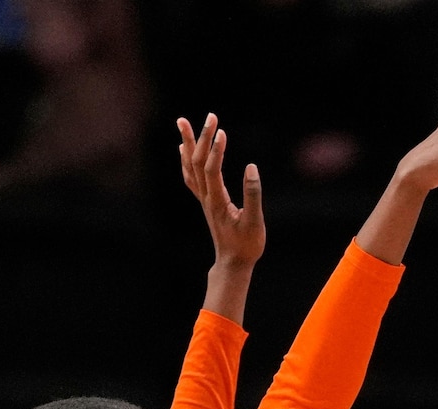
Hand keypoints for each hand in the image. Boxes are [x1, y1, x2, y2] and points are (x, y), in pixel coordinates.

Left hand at [178, 113, 263, 266]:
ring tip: (183, 122)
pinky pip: (190, 176)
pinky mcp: (206, 201)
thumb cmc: (247, 244)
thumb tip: (251, 167)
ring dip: (187, 143)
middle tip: (210, 116)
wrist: (233, 262)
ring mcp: (204, 199)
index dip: (216, 150)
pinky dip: (186, 160)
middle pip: (197, 162)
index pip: (212, 169)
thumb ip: (253, 194)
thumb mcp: (254, 221)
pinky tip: (184, 149)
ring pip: (190, 166)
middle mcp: (206, 197)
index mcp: (217, 201)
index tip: (222, 132)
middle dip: (202, 137)